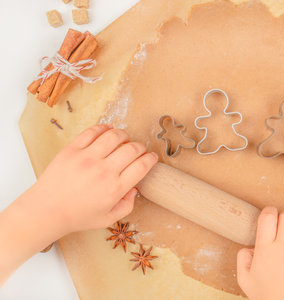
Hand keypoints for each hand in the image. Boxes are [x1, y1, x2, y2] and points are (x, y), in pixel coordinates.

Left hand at [28, 124, 157, 233]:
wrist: (46, 211)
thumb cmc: (77, 216)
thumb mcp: (108, 219)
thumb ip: (127, 205)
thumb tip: (135, 188)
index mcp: (115, 189)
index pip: (142, 166)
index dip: (151, 159)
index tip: (152, 157)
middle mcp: (103, 171)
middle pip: (132, 149)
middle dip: (141, 147)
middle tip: (139, 150)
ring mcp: (87, 158)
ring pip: (114, 136)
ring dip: (124, 135)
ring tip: (124, 139)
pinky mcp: (72, 150)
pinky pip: (92, 132)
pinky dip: (103, 128)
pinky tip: (108, 130)